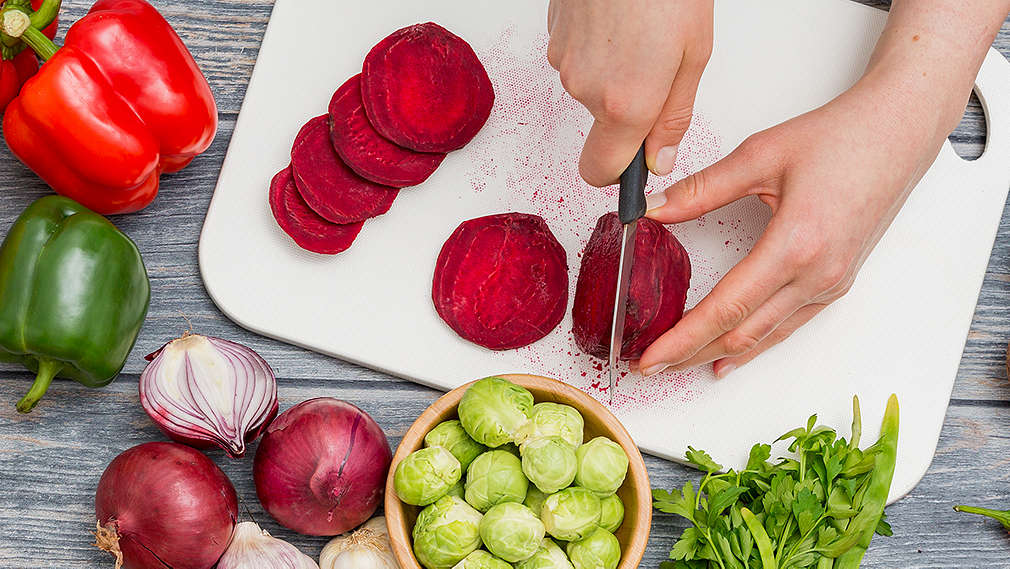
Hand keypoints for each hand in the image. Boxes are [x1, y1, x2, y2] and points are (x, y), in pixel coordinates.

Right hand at [547, 0, 712, 184]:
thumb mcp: (693, 52)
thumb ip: (673, 115)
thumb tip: (661, 158)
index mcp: (624, 102)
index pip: (601, 171)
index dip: (621, 170)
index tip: (638, 157)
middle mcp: (585, 87)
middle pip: (603, 123)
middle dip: (629, 104)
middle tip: (657, 62)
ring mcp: (563, 60)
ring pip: (591, 87)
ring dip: (615, 71)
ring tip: (640, 31)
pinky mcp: (553, 35)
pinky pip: (578, 58)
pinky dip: (598, 46)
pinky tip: (619, 19)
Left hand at [636, 75, 954, 377]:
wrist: (898, 132)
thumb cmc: (839, 138)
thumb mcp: (759, 155)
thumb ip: (701, 189)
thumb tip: (653, 210)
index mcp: (795, 245)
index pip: (725, 308)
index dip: (683, 339)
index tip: (650, 358)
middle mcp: (816, 275)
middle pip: (741, 334)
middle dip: (691, 355)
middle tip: (651, 367)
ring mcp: (830, 283)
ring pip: (765, 336)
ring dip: (718, 354)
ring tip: (679, 363)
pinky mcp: (836, 282)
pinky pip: (787, 325)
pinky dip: (752, 343)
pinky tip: (727, 355)